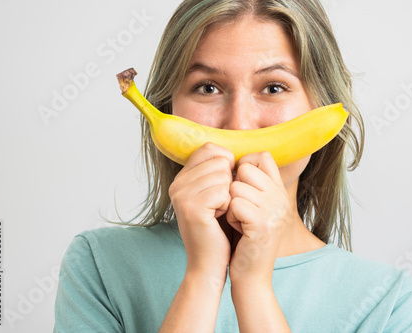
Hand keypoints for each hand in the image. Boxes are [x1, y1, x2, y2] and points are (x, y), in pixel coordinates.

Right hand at [169, 142, 234, 277]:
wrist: (210, 263)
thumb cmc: (219, 228)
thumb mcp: (216, 193)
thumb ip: (218, 170)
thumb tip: (234, 151)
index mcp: (182, 177)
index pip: (210, 148)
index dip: (226, 164)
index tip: (224, 188)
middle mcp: (177, 183)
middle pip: (219, 160)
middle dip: (229, 183)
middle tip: (219, 206)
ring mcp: (182, 195)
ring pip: (223, 175)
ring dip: (229, 195)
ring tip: (218, 213)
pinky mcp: (192, 208)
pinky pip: (224, 192)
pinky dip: (229, 206)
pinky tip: (218, 219)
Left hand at [226, 151, 290, 284]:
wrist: (252, 276)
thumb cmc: (246, 240)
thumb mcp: (255, 207)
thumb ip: (252, 185)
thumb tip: (235, 161)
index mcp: (280, 191)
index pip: (263, 156)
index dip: (244, 165)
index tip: (237, 185)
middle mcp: (281, 197)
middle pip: (246, 169)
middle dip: (234, 187)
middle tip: (238, 208)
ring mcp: (274, 210)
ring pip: (236, 187)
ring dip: (230, 204)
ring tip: (238, 221)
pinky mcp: (262, 224)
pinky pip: (234, 204)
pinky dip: (230, 217)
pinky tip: (238, 229)